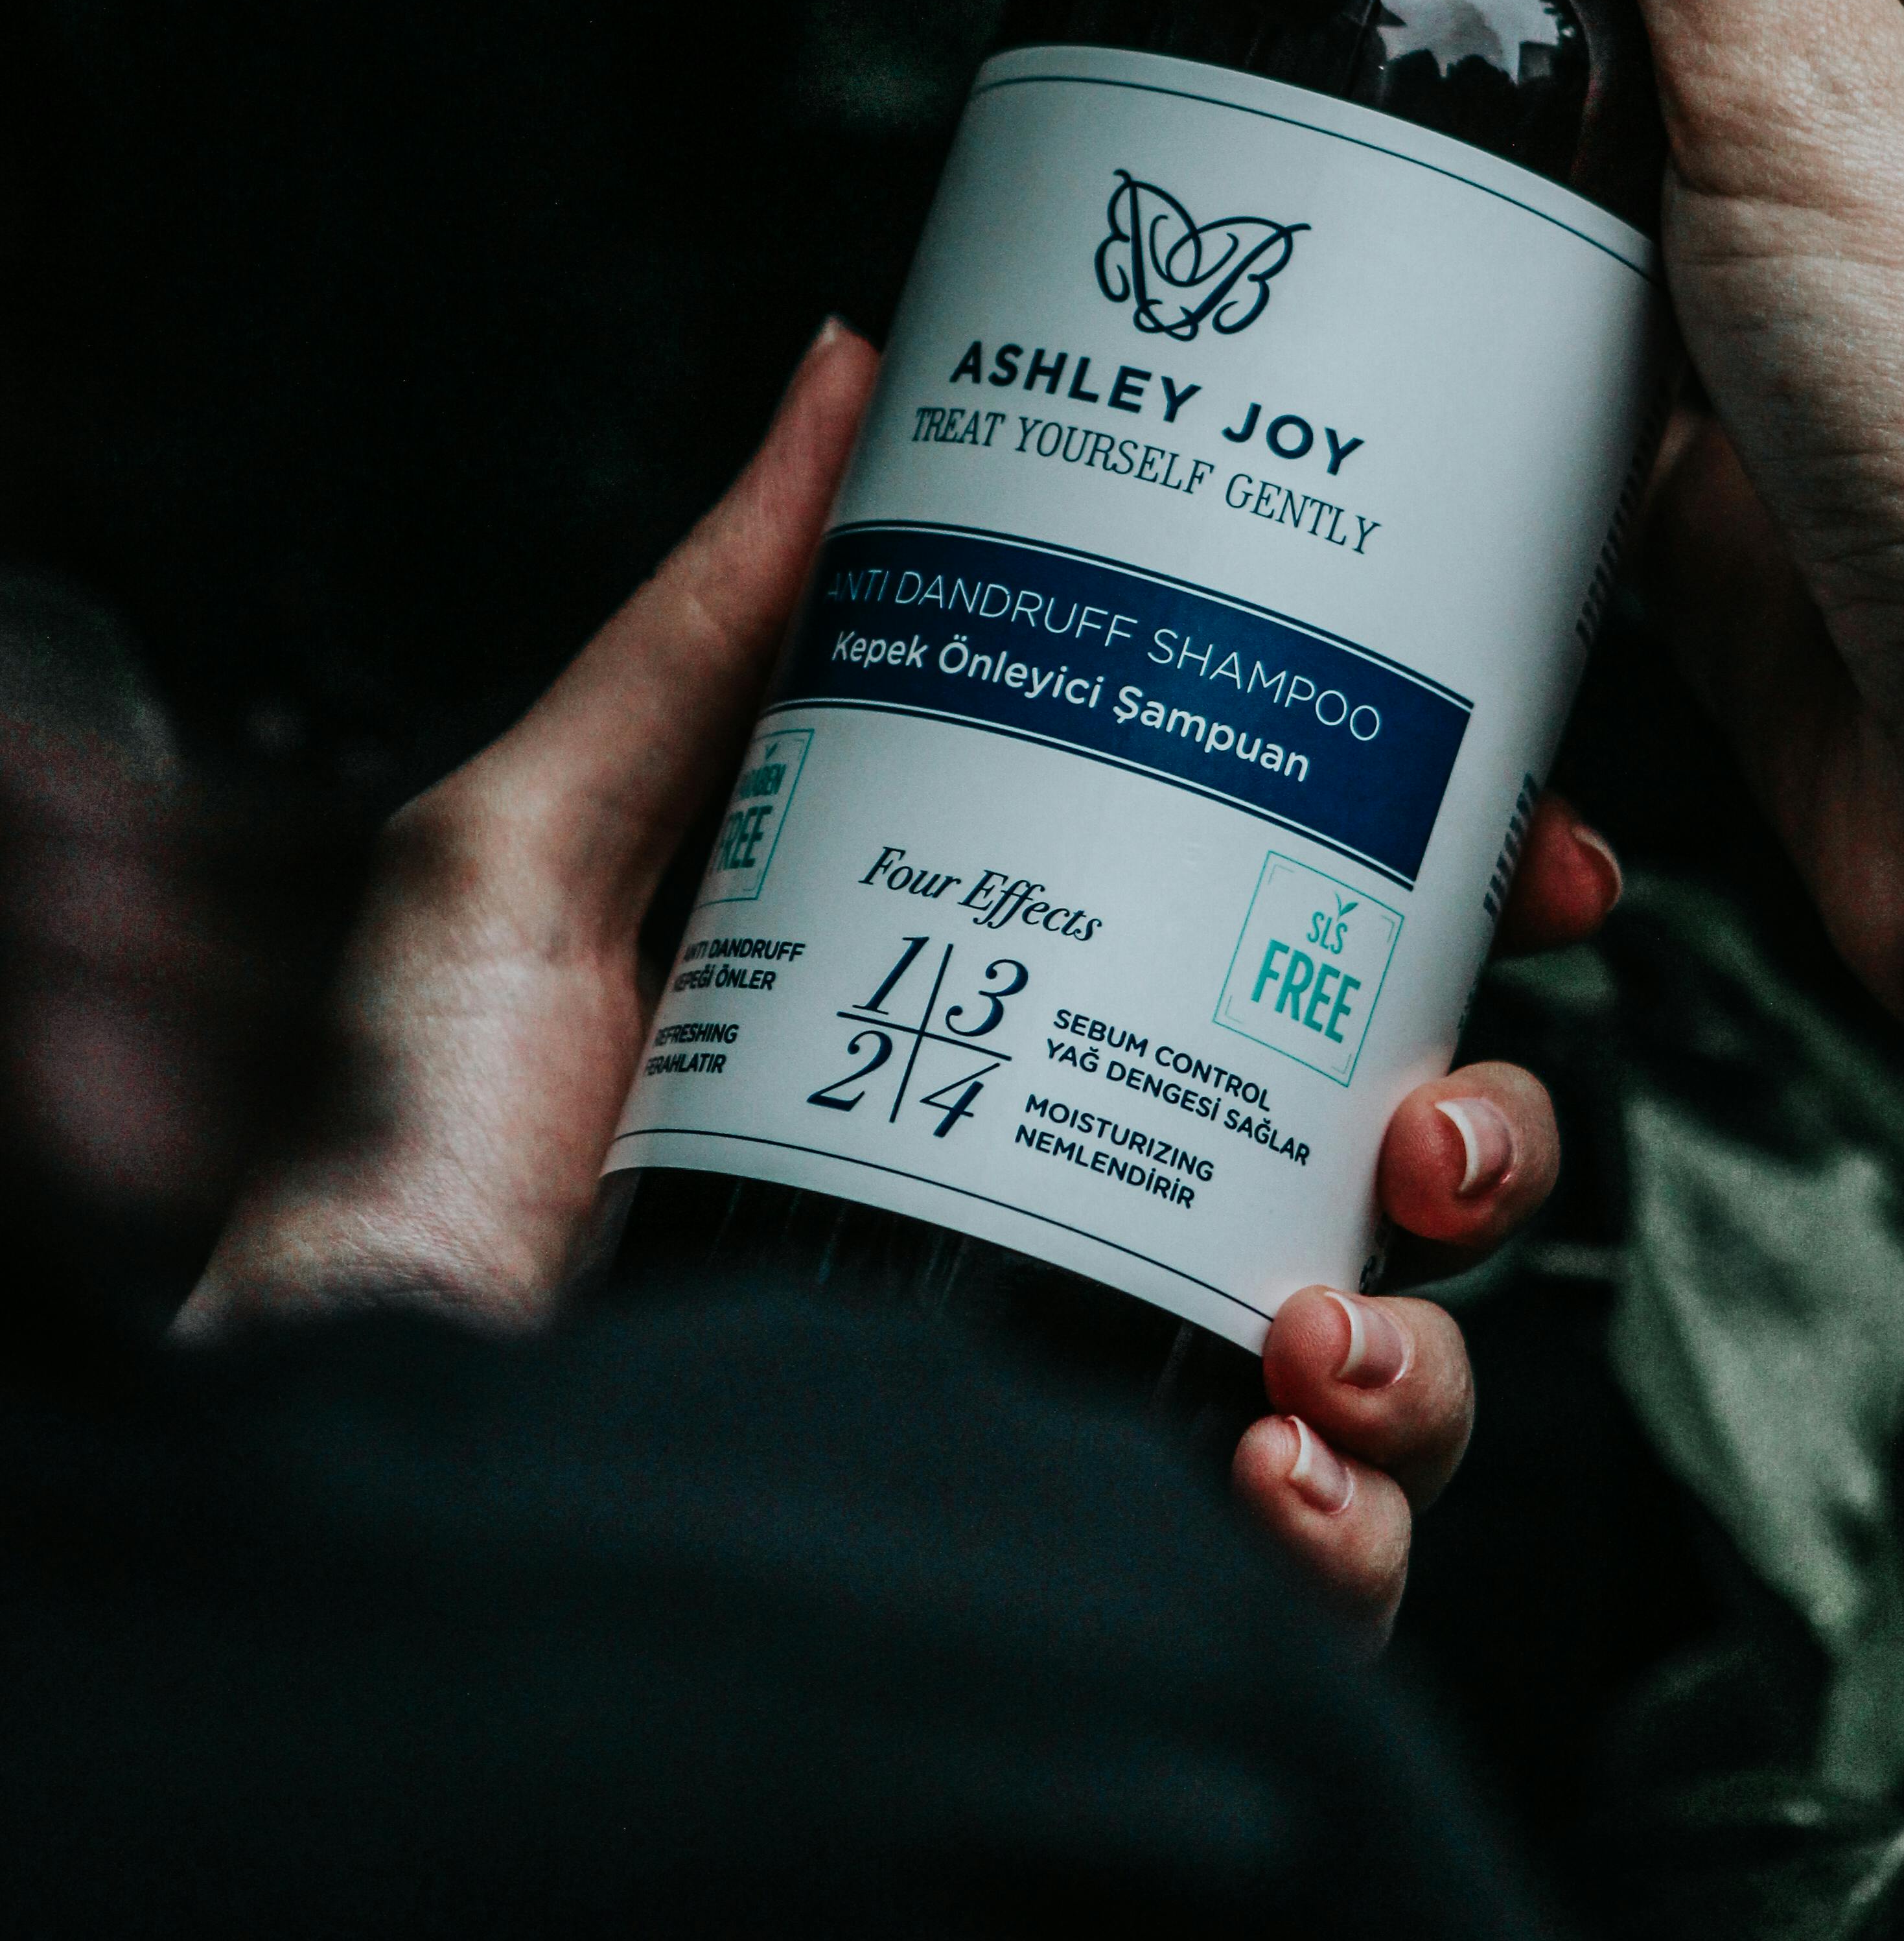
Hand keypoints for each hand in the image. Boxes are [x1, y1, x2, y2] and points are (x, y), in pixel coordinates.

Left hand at [187, 316, 1608, 1630]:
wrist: (336, 1472)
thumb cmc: (396, 1170)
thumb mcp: (531, 856)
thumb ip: (701, 633)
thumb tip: (849, 371)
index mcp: (1019, 1026)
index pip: (1299, 947)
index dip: (1453, 888)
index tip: (1530, 839)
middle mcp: (1081, 1208)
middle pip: (1402, 1153)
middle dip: (1490, 1121)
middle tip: (1429, 1119)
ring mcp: (1094, 1396)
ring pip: (1409, 1368)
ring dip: (1434, 1342)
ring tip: (1319, 1316)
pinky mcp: (1086, 1563)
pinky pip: (1324, 1569)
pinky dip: (1348, 1523)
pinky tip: (1263, 1453)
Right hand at [1495, 0, 1903, 1940]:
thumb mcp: (1823, 84)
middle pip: (1643, 31)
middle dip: (1484, 38)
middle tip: (1300, 19)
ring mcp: (1823, 343)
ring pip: (1588, 231)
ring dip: (1468, 234)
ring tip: (1307, 200)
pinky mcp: (1743, 508)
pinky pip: (1566, 412)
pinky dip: (1479, 402)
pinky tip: (1392, 383)